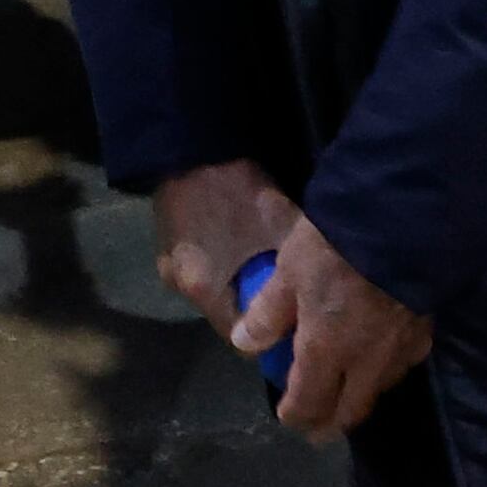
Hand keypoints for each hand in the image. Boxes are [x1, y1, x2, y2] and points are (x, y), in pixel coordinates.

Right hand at [148, 156, 299, 341]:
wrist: (189, 144)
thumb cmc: (236, 188)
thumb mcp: (279, 227)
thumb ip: (295, 268)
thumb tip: (321, 294)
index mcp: (207, 289)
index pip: (243, 341)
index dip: (272, 337)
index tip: (295, 325)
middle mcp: (181, 288)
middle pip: (227, 318)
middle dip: (255, 309)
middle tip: (283, 291)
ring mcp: (169, 268)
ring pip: (213, 294)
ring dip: (236, 286)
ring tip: (259, 263)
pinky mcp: (165, 248)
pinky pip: (200, 271)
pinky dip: (220, 267)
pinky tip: (235, 245)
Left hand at [235, 214, 436, 441]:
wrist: (405, 224)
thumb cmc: (336, 246)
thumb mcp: (289, 272)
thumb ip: (269, 312)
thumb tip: (245, 344)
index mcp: (326, 351)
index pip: (309, 402)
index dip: (296, 415)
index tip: (287, 417)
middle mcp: (366, 362)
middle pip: (350, 410)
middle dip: (331, 423)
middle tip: (319, 430)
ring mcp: (401, 349)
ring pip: (379, 389)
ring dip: (360, 398)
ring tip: (348, 394)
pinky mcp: (426, 330)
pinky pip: (405, 363)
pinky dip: (388, 370)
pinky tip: (384, 356)